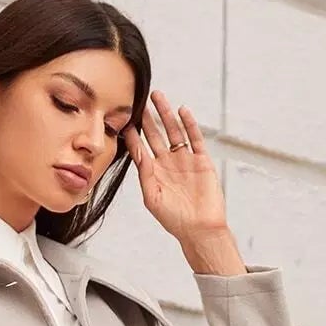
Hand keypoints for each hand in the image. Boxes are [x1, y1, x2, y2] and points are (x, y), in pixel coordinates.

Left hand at [122, 90, 227, 243]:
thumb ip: (145, 175)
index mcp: (154, 174)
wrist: (201, 229)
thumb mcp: (152, 198)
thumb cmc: (175, 220)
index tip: (124, 119)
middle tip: (139, 100)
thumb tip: (138, 153)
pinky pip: (194, 138)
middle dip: (147, 118)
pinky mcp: (201, 160)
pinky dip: (189, 124)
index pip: (140, 149)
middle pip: (155, 135)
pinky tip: (182, 110)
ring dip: (165, 114)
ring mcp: (185, 160)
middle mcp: (168, 164)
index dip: (133, 134)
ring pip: (173, 131)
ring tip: (157, 96)